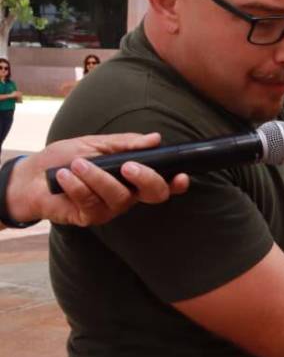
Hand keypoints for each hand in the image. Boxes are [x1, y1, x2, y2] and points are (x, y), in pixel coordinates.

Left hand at [6, 133, 188, 226]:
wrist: (30, 176)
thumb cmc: (65, 158)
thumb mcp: (96, 143)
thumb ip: (126, 143)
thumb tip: (155, 138)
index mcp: (133, 177)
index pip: (163, 183)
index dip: (177, 183)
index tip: (181, 176)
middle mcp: (128, 195)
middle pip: (154, 195)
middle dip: (146, 178)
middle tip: (128, 165)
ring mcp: (110, 209)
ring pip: (119, 197)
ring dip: (97, 177)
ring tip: (77, 164)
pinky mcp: (90, 217)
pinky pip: (91, 202)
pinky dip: (77, 186)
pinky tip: (63, 176)